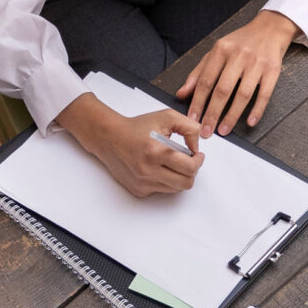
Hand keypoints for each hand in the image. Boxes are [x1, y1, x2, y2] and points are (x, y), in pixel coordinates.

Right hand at [55, 94, 205, 196]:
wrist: (109, 137)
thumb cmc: (137, 127)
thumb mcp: (166, 117)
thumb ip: (189, 128)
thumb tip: (196, 147)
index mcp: (157, 151)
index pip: (190, 168)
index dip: (199, 161)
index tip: (198, 155)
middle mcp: (148, 170)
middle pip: (186, 183)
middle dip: (192, 172)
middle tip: (190, 162)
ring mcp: (143, 183)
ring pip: (175, 189)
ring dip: (179, 177)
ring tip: (173, 164)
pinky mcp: (138, 190)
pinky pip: (161, 191)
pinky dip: (165, 181)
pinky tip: (158, 168)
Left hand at [176, 9, 297, 134]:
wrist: (270, 28)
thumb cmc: (241, 42)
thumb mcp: (217, 52)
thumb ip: (198, 72)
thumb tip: (182, 94)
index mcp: (221, 50)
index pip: (206, 80)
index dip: (198, 102)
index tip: (192, 119)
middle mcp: (238, 56)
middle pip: (223, 90)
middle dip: (212, 113)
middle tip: (206, 131)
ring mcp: (257, 63)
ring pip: (243, 94)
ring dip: (232, 115)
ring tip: (224, 130)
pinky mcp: (273, 70)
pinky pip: (264, 94)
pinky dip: (257, 110)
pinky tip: (250, 122)